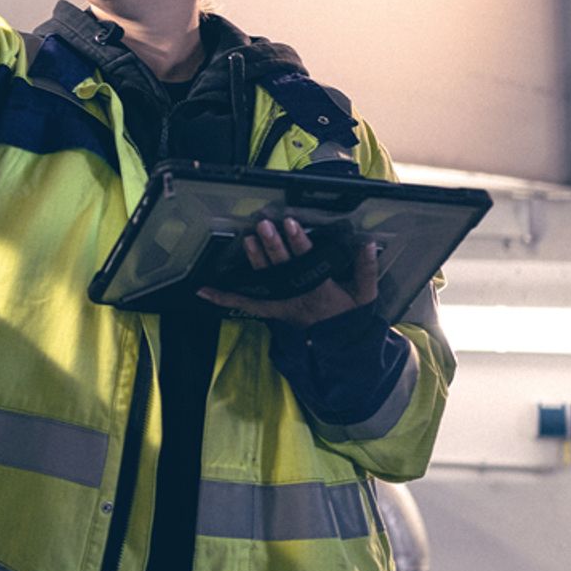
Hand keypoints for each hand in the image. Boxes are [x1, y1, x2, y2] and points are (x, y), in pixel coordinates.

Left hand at [197, 217, 379, 327]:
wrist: (339, 346)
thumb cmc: (350, 316)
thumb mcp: (366, 295)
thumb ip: (366, 270)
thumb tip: (367, 244)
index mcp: (321, 288)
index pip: (309, 261)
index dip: (299, 242)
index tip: (291, 224)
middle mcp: (298, 294)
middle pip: (283, 268)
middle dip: (273, 246)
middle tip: (263, 225)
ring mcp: (282, 302)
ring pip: (266, 280)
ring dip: (255, 260)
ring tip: (247, 239)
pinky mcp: (271, 309)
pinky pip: (246, 304)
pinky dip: (224, 297)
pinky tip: (203, 291)